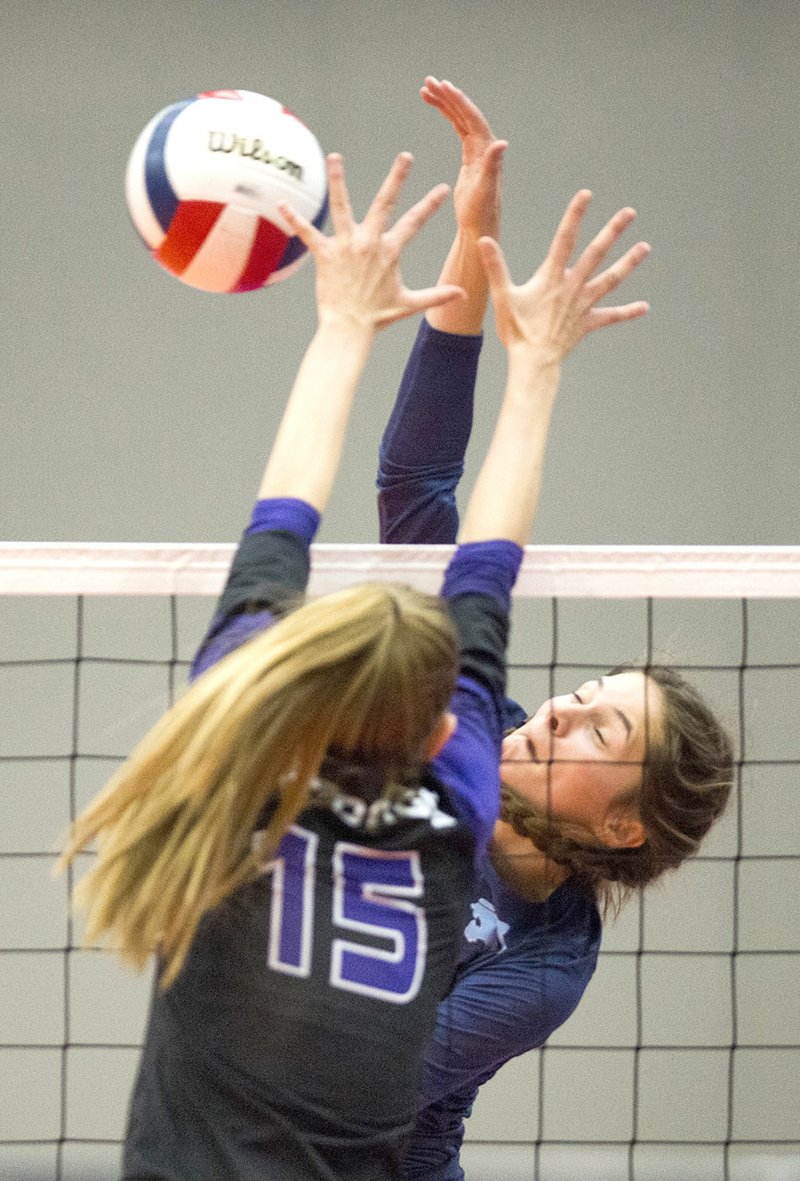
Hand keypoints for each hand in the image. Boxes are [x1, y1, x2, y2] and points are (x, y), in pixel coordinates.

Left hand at [278, 152, 463, 331]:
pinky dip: (295, 218)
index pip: (415, 222)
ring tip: (335, 157)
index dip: (430, 204)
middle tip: (405, 156)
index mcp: (390, 251)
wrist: (349, 328)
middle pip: (385, 202)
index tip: (443, 188)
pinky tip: (282, 203)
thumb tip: (463, 294)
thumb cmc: (378, 317)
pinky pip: (308, 233)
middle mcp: (370, 242)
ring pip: (342, 205)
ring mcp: (346, 246)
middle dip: (397, 178)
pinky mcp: (325, 254)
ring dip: (338, 179)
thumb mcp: (410, 304)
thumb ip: (437, 296)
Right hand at [421, 76, 506, 238]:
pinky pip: (457, 128)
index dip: (459, 102)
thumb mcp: (484, 190)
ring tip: (425, 88)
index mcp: (487, 151)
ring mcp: (477, 150)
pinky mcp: (469, 156)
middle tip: (429, 81)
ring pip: (460, 118)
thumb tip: (502, 144)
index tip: (444, 86)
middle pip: (465, 113)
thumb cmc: (480, 212)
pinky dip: (446, 115)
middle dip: (448, 96)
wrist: (478, 226)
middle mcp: (485, 146)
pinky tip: (434, 105)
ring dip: (444, 102)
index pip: (473, 119)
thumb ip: (493, 166)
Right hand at [478, 191, 649, 365]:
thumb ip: (495, 266)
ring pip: (610, 280)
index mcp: (552, 277)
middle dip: (613, 231)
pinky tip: (644, 307)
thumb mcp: (502, 297)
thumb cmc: (516, 331)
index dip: (575, 216)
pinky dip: (627, 312)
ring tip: (645, 247)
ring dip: (628, 262)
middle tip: (630, 212)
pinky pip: (611, 317)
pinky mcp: (588, 323)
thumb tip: (483, 239)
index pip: (565, 239)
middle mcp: (572, 287)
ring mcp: (583, 305)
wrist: (534, 362)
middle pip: (596, 254)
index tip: (586, 195)